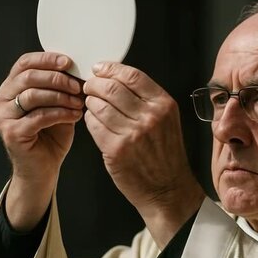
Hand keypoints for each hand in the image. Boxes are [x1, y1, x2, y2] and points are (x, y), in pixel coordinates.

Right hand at [0, 52, 83, 229]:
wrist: (43, 169)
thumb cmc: (51, 135)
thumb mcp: (57, 104)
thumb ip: (60, 87)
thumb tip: (78, 69)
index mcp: (10, 88)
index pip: (24, 63)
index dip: (47, 59)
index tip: (68, 62)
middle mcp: (1, 100)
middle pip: (28, 77)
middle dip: (57, 78)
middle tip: (78, 86)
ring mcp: (3, 117)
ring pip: (33, 95)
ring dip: (61, 96)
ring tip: (79, 102)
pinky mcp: (11, 133)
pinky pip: (39, 116)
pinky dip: (60, 113)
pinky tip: (74, 115)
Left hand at [83, 62, 204, 247]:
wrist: (168, 189)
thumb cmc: (165, 155)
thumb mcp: (167, 120)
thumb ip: (146, 99)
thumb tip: (116, 77)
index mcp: (164, 105)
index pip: (132, 75)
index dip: (110, 68)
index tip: (99, 68)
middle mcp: (150, 117)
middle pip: (112, 87)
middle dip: (94, 83)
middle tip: (89, 86)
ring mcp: (132, 134)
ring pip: (99, 105)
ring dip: (90, 102)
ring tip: (91, 104)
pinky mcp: (116, 150)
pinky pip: (93, 124)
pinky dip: (89, 120)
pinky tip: (94, 121)